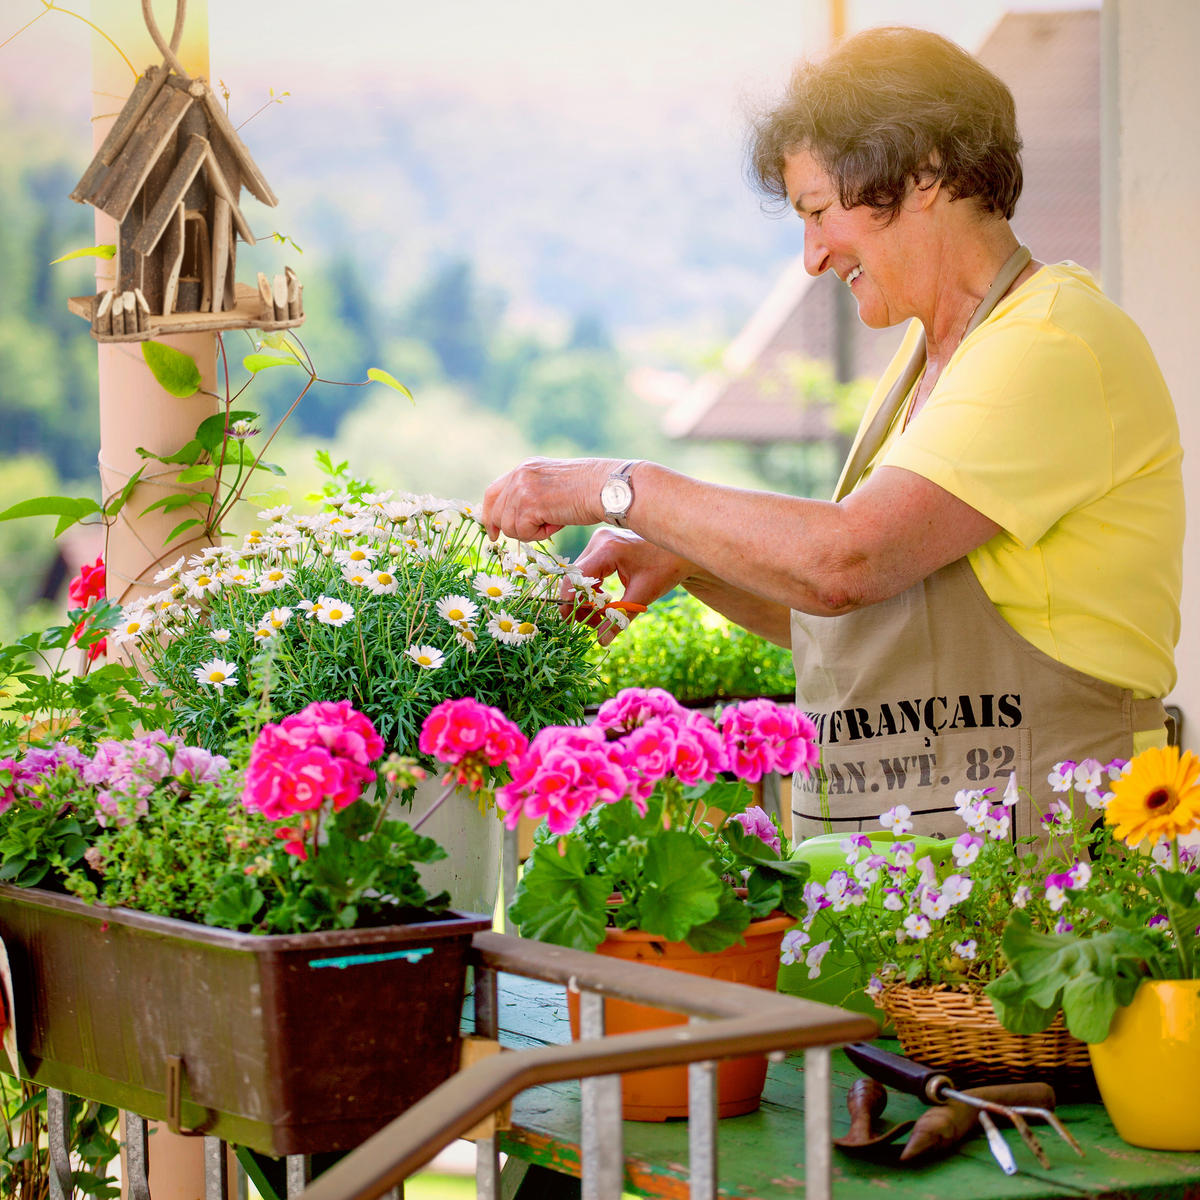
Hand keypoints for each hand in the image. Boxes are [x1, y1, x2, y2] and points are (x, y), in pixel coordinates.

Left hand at [482, 456, 612, 542]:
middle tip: (530, 534)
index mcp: (525, 468)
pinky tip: (556, 523)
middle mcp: (519, 474)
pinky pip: (522, 532)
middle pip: (496, 512)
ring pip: (509, 527)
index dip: (490, 514)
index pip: (493, 492)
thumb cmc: (590, 490)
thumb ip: (533, 496)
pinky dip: (539, 535)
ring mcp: (522, 488)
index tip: (493, 532)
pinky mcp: (529, 504)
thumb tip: (517, 519)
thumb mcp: (553, 486)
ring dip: (531, 532)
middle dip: (510, 529)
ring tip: (554, 522)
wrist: (606, 487)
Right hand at [562, 529, 693, 645]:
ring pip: (580, 576)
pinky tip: (605, 602)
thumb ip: (619, 618)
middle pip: (576, 577)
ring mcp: (599, 541)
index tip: (573, 622)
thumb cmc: (666, 569)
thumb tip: (602, 641)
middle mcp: (599, 541)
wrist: (680, 552)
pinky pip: (588, 571)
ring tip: (601, 616)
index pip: (577, 578)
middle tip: (592, 623)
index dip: (571, 601)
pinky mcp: (602, 545)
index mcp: (608, 549)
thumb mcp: (642, 595)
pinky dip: (593, 589)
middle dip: (580, 603)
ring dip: (586, 598)